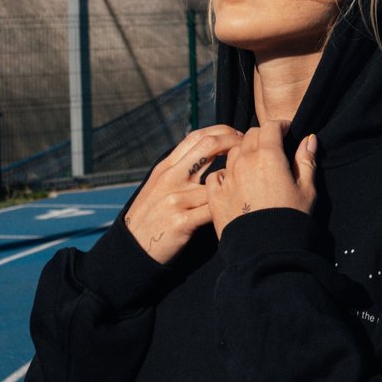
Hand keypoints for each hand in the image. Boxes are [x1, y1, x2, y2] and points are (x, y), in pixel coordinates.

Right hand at [124, 125, 242, 262]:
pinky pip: (213, 210)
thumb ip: (181, 168)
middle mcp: (170, 178)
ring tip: (247, 183)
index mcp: (166, 167)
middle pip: (207, 146)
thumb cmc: (152, 216)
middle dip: (234, 142)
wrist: (133, 249)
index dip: (222, 132)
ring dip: (235, 179)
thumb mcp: (159, 185)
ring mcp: (175, 199)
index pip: (197, 136)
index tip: (238, 137)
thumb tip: (208, 151)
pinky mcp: (181, 222)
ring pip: (216, 180)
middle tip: (249, 149)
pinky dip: (227, 207)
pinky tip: (235, 208)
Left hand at [205, 121, 317, 238]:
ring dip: (243, 153)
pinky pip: (216, 175)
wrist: (266, 251)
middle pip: (249, 135)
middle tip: (271, 148)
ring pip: (232, 153)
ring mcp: (227, 177)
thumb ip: (306, 160)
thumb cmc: (291, 219)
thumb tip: (309, 138)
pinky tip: (233, 182)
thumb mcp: (307, 189)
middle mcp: (245, 161)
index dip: (278, 125)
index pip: (270, 126)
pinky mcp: (215, 195)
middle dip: (262, 137)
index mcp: (269, 156)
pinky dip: (224, 174)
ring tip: (253, 165)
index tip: (285, 131)